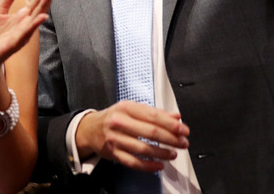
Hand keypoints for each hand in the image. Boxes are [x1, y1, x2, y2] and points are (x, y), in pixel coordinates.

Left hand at [0, 0, 59, 73]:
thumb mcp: (0, 10)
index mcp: (22, 16)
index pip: (36, 1)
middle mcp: (25, 24)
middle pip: (39, 7)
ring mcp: (22, 33)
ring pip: (36, 18)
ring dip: (44, 6)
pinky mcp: (15, 42)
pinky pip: (26, 32)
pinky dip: (34, 24)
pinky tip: (42, 17)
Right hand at [75, 101, 189, 172]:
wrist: (89, 128)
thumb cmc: (113, 117)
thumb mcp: (131, 109)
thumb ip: (154, 112)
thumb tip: (176, 117)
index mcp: (126, 108)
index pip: (153, 116)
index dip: (170, 124)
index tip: (183, 130)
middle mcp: (119, 122)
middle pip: (150, 132)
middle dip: (170, 139)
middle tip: (183, 142)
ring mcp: (115, 138)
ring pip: (143, 149)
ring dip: (162, 153)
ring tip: (173, 154)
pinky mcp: (113, 153)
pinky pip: (133, 162)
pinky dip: (148, 166)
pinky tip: (159, 165)